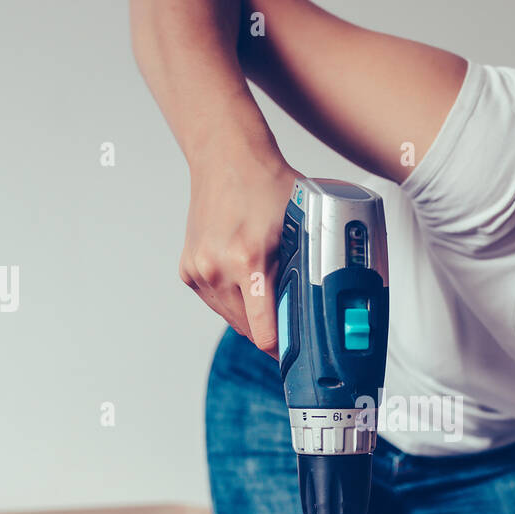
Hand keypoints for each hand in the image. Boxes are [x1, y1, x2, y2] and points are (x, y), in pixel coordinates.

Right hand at [179, 127, 299, 360]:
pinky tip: (246, 281)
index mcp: (247, 261)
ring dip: (251, 317)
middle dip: (271, 330)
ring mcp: (199, 271)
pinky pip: (217, 303)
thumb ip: (309, 265)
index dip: (282, 347)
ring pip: (231, 319)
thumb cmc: (266, 185)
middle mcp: (217, 269)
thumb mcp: (302, 225)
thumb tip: (325, 303)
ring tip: (269, 296)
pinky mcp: (189, 271)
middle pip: (248, 330)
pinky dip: (234, 300)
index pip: (264, 331)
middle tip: (292, 324)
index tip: (295, 356)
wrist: (226, 158)